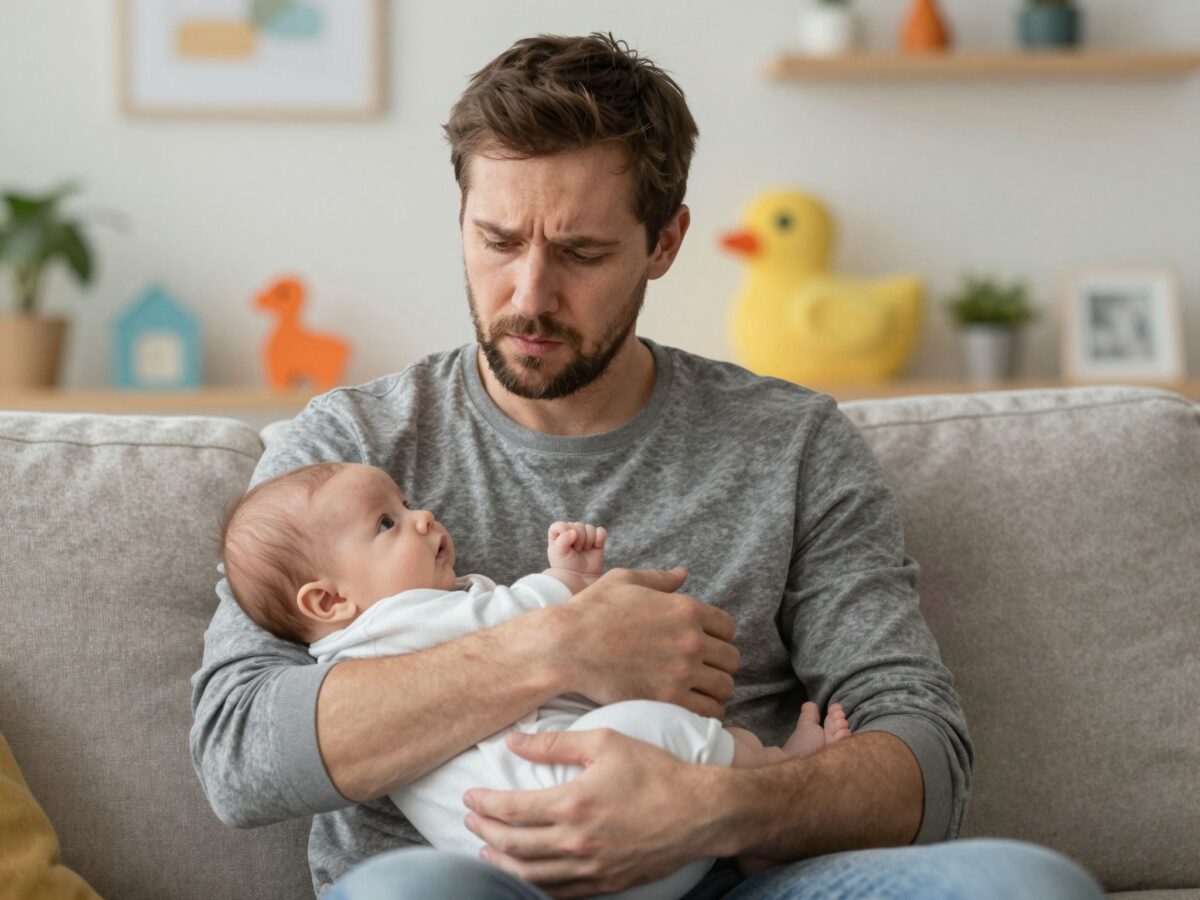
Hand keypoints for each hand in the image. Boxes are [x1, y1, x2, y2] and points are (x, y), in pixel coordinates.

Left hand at [464, 729, 715, 897]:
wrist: (700, 812)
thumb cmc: (655, 771)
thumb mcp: (605, 742)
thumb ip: (555, 743)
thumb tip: (513, 742)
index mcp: (572, 804)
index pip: (510, 809)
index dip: (484, 804)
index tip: (469, 797)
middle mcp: (576, 842)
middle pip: (513, 845)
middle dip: (485, 832)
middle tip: (470, 820)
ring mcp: (591, 868)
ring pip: (531, 875)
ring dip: (502, 863)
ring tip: (487, 849)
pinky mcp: (606, 884)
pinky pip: (559, 894)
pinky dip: (534, 886)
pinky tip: (525, 875)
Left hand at [547, 521, 606, 577]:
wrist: (580, 578)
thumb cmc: (566, 567)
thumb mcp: (558, 553)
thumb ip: (562, 540)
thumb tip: (574, 532)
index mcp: (557, 535)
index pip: (559, 525)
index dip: (564, 532)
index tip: (566, 545)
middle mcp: (571, 533)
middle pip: (577, 526)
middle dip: (578, 539)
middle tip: (576, 551)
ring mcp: (585, 536)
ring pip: (589, 528)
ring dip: (588, 540)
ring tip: (584, 550)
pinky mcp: (596, 540)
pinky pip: (601, 531)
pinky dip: (600, 537)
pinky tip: (596, 546)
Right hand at [552, 567, 737, 718]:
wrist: (566, 647)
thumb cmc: (591, 611)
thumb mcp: (625, 581)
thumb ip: (659, 579)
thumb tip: (683, 574)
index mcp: (686, 609)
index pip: (728, 627)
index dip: (717, 635)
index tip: (703, 643)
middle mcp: (691, 640)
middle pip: (731, 658)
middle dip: (719, 663)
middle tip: (701, 669)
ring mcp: (682, 671)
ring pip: (724, 686)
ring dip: (714, 688)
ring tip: (697, 689)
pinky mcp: (668, 699)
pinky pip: (709, 711)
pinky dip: (705, 710)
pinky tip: (690, 705)